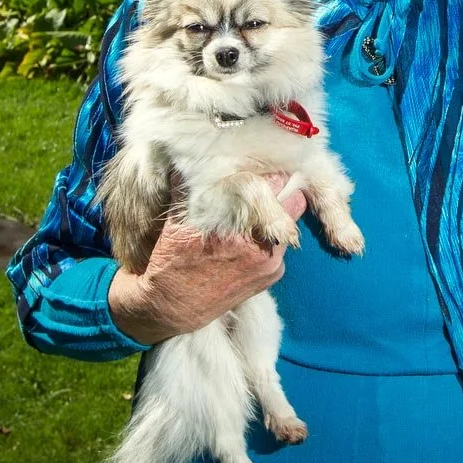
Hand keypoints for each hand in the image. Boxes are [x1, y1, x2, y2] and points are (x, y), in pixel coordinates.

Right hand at [107, 171, 309, 344]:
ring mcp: (271, 264)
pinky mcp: (272, 276)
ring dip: (277, 214)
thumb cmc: (170, 260)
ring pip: (289, 224)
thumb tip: (197, 155)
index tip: (262, 165)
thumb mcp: (178, 219)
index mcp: (238, 229)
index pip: (274, 186)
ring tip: (255, 210)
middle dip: (282, 191)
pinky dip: (270, 236)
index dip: (269, 172)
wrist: (170, 308)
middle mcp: (261, 248)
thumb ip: (195, 185)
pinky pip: (281, 245)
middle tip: (267, 183)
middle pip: (293, 203)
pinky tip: (250, 235)